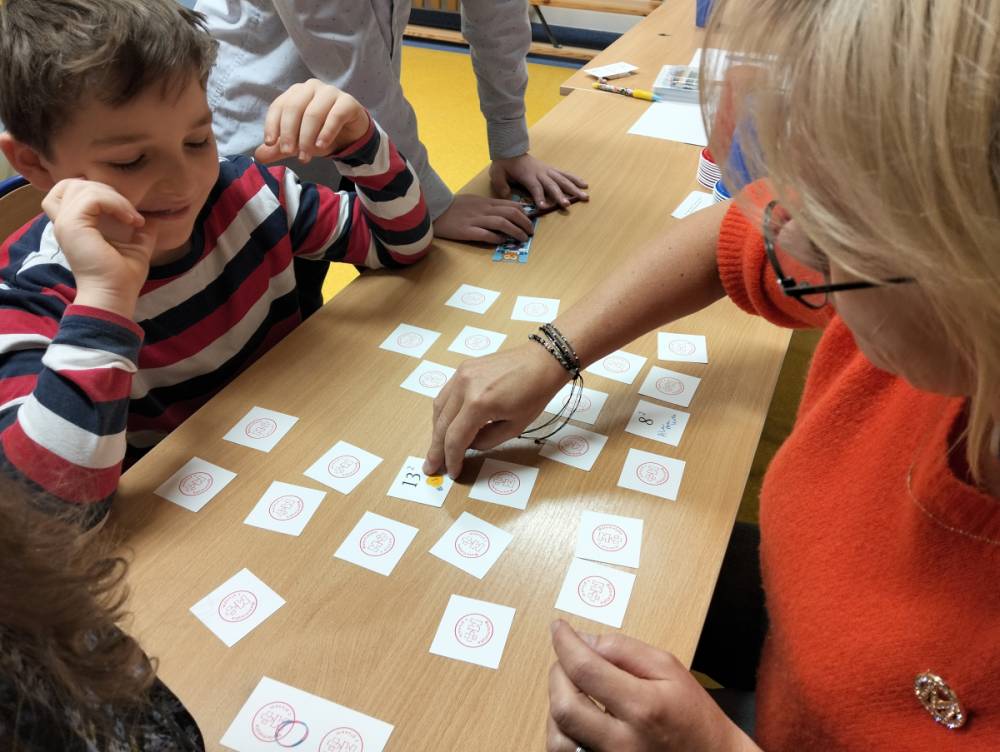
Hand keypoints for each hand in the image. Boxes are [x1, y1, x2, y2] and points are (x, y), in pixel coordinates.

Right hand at [42, 179, 154, 318]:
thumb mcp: (135, 247)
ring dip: (113, 196)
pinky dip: (115, 203)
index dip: (97, 192)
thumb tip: (153, 218)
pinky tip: (131, 220)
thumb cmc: (121, 278)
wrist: (114, 297)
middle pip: (71, 184)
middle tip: (128, 211)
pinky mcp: (72, 226)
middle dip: (104, 189)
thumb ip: (139, 230)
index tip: (126, 213)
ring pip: (81, 187)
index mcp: (74, 226)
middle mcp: (64, 223)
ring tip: (132, 217)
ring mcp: (65, 224)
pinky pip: (91, 198)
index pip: (69, 192)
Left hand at [254, 79, 371, 164]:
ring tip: (305, 156)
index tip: (270, 144)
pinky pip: (335, 115)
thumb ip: (279, 148)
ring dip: (306, 137)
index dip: (272, 125)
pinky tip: (321, 146)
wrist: (350, 134)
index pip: (279, 106)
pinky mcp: (347, 102)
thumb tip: (259, 156)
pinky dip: (326, 132)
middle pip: (294, 108)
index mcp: (295, 93)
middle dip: (289, 133)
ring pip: (313, 113)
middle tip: (288, 153)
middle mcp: (311, 88)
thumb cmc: (320, 133)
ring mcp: (330, 93)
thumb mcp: (297, 142)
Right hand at [423, 342, 568, 477]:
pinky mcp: (463, 368)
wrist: (542, 361)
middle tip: (431, 466)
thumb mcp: (515, 427)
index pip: (455, 438)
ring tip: (438, 447)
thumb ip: (486, 441)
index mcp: (479, 403)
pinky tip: (446, 423)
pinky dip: (443, 412)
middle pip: (441, 424)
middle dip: (436, 448)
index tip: (452, 472)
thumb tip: (468, 445)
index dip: (452, 458)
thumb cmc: (535, 394)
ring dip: (437, 430)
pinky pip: (445, 394)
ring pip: (439, 408)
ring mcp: (461, 374)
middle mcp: (464, 387)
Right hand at [433, 194, 535, 243]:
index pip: (511, 205)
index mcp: (486, 202)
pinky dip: (496, 237)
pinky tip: (502, 241)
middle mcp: (483, 210)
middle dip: (524, 223)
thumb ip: (488, 207)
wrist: (434, 208)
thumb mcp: (474, 202)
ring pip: (501, 223)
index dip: (524, 213)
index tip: (530, 221)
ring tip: (523, 238)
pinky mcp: (466, 230)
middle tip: (531, 232)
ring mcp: (475, 220)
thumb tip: (504, 215)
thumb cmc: (454, 207)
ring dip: (515, 231)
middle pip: (510, 213)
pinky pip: (484, 234)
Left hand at [490, 154, 587, 209]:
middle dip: (560, 196)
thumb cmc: (504, 164)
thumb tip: (507, 195)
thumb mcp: (497, 174)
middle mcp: (540, 173)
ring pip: (562, 179)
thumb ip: (501, 185)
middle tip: (567, 205)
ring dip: (573, 188)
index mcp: (527, 175)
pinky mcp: (551, 169)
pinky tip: (584, 185)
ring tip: (584, 196)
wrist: (510, 149)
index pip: (535, 187)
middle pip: (552, 185)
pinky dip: (575, 179)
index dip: (539, 197)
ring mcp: (547, 170)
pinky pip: (565, 174)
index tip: (543, 207)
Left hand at [547, 621, 758, 751]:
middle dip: (557, 674)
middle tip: (566, 658)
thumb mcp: (669, 668)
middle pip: (564, 707)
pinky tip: (578, 713)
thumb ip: (624, 650)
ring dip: (556, 705)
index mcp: (643, 708)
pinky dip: (561, 729)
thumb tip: (584, 640)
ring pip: (557, 738)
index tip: (559, 628)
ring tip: (573, 687)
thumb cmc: (692, 715)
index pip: (586, 669)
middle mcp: (622, 743)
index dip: (565, 643)